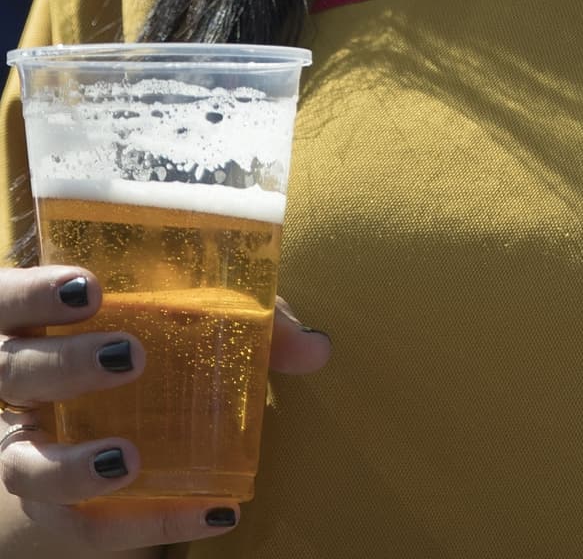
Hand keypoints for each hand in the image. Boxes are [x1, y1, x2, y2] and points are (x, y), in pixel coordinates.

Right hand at [0, 266, 328, 548]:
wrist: (105, 421)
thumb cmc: (148, 340)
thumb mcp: (189, 319)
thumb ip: (250, 321)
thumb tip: (318, 347)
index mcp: (34, 320)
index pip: (8, 298)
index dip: (34, 291)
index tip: (89, 288)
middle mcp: (16, 382)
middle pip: (12, 371)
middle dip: (65, 364)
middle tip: (128, 356)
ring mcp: (23, 448)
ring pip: (22, 463)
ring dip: (71, 466)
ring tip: (127, 459)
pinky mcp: (52, 507)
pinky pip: (83, 529)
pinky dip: (142, 527)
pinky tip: (209, 516)